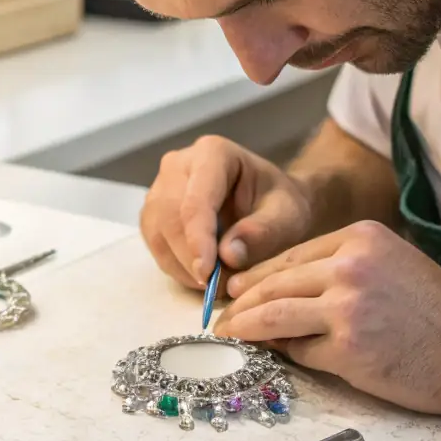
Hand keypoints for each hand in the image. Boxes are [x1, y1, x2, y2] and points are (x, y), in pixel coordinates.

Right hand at [138, 135, 312, 289]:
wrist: (270, 203)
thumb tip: (228, 255)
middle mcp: (178, 164)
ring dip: (181, 265)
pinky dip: (176, 266)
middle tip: (218, 287)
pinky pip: (155, 243)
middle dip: (190, 256)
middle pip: (169, 215)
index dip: (198, 238)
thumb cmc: (279, 204)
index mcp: (212, 153)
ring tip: (214, 284)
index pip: (196, 199)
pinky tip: (201, 275)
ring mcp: (160, 187)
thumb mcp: (286, 216)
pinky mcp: (154, 213)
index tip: (207, 273)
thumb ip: (262, 232)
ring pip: (157, 232)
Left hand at [212, 220, 440, 417]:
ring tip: (229, 333)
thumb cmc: (436, 312)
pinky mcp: (347, 347)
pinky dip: (288, 354)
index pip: (291, 254)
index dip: (258, 275)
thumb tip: (279, 290)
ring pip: (275, 314)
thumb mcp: (389, 265)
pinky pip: (301, 350)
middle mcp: (350, 265)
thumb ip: (338, 269)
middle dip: (242, 301)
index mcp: (360, 236)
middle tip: (221, 314)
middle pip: (275, 282)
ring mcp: (347, 306)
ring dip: (246, 326)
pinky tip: (276, 355)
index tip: (236, 288)